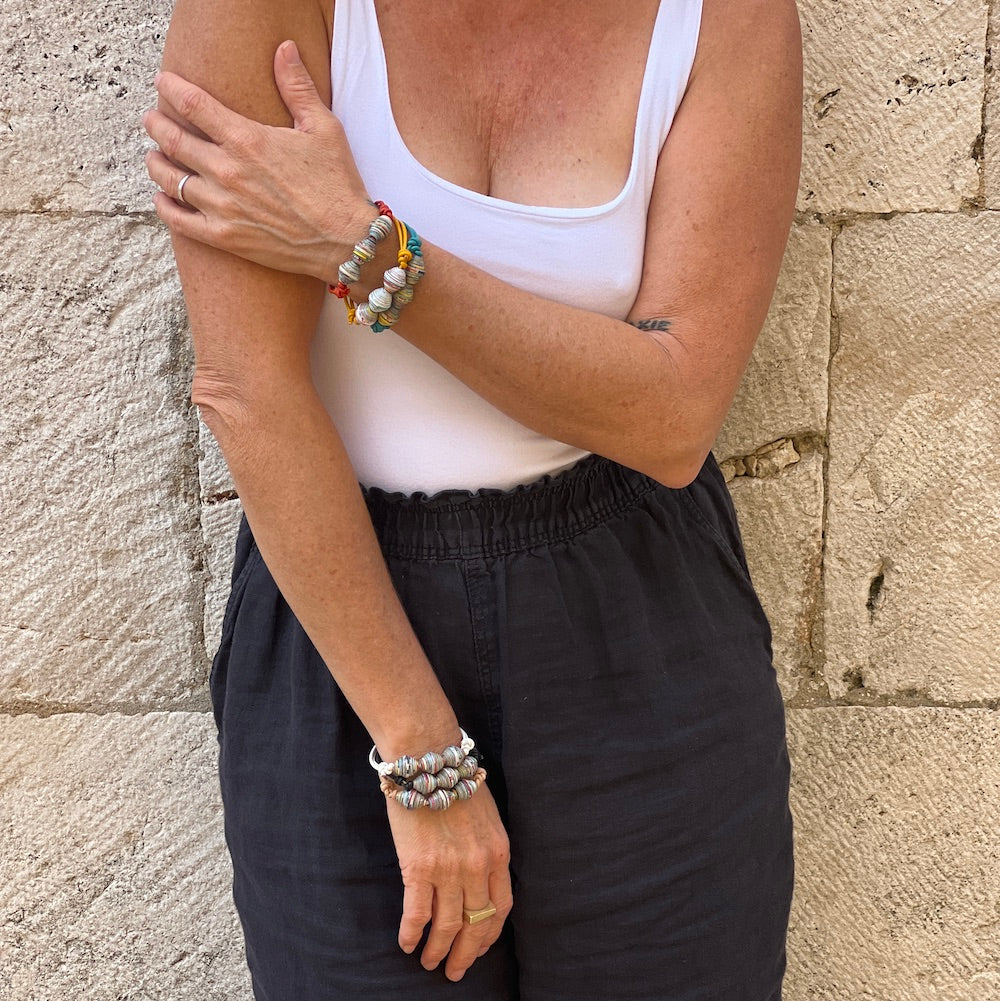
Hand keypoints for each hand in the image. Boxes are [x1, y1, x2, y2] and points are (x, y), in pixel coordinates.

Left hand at [142, 40, 370, 280]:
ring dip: (155, 163)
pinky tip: (162, 197)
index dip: (171, 88)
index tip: (163, 82)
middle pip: (172, 140)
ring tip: (153, 156)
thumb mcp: (324, 129)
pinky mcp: (226, 237)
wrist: (345, 241)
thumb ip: (298, 87)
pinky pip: (179, 220)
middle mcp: (227, 171)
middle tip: (151, 119)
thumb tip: (285, 49)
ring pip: (170, 179)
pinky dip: (164, 206)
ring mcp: (223, 206)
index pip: (192, 104)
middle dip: (156, 124)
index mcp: (247, 140)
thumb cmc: (338, 186)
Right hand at [386, 783, 512, 981]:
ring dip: (437, 950)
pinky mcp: (419, 867)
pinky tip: (406, 943)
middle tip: (455, 971)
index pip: (500, 907)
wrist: (428, 759)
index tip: (479, 947)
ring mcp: (449, 869)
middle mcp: (478, 866)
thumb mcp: (487, 815)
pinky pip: (416, 913)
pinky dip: (410, 933)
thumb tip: (481, 878)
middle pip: (475, 924)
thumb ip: (487, 848)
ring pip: (446, 926)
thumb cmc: (454, 780)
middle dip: (466, 954)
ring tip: (429, 962)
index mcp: (498, 852)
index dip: (489, 934)